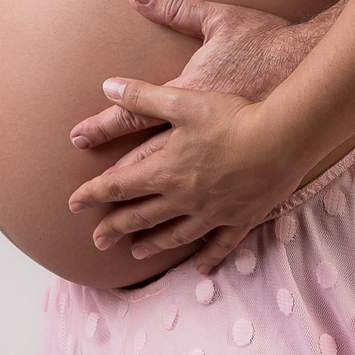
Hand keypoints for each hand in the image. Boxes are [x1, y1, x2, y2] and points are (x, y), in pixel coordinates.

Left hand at [67, 0, 339, 271]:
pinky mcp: (241, 219)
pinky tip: (200, 269)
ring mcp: (212, 213)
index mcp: (165, 169)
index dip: (93, 193)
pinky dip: (208, 258)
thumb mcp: (183, 99)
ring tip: (137, 251)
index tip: (72, 204)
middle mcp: (183, 198)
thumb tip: (106, 86)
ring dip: (152, 243)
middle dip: (115, 227)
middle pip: (141, 216)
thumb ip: (142, 95)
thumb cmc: (233, 115)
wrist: (281, 138)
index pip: (119, 185)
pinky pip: (220, 245)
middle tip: (96, 240)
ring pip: (175, 234)